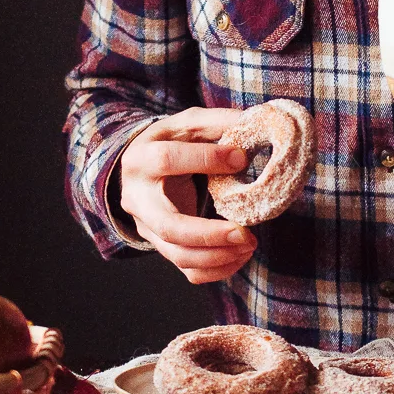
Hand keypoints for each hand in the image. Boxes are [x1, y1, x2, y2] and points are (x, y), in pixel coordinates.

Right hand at [118, 107, 256, 282]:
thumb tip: (255, 124)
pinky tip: (239, 256)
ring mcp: (148, 227)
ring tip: (249, 244)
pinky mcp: (162, 246)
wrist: (142, 171)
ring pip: (178, 255)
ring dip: (218, 256)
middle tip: (245, 234)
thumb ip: (218, 123)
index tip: (241, 158)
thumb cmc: (171, 144)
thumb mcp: (187, 125)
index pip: (167, 159)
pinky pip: (187, 270)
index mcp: (141, 159)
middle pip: (169, 226)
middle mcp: (139, 198)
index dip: (206, 159)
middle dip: (210, 234)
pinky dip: (216, 270)